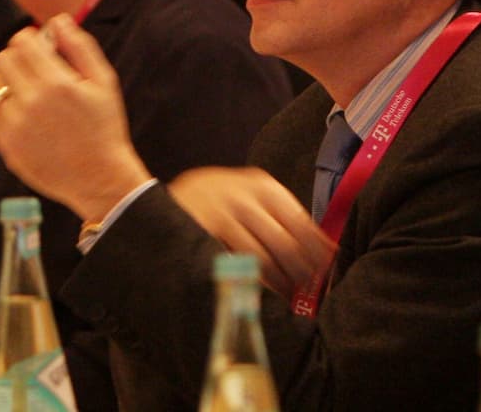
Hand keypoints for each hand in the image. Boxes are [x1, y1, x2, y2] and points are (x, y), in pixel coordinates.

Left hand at [0, 14, 151, 223]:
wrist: (99, 178)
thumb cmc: (104, 126)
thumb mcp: (104, 82)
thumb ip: (80, 46)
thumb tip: (58, 20)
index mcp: (56, 83)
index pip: (21, 41)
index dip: (31, 40)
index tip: (41, 49)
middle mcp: (31, 102)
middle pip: (2, 59)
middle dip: (17, 58)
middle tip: (34, 70)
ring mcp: (15, 125)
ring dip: (4, 82)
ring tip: (25, 92)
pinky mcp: (6, 145)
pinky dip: (2, 108)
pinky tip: (23, 115)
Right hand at [169, 166, 335, 294]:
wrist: (153, 201)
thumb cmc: (211, 203)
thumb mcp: (244, 195)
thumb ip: (275, 214)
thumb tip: (317, 247)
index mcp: (262, 186)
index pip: (302, 222)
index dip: (317, 249)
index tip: (326, 268)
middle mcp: (246, 197)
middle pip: (288, 243)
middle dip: (302, 271)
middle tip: (307, 288)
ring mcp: (225, 215)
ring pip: (266, 257)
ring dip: (281, 281)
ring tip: (287, 294)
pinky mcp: (207, 234)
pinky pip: (239, 265)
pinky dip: (255, 282)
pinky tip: (262, 291)